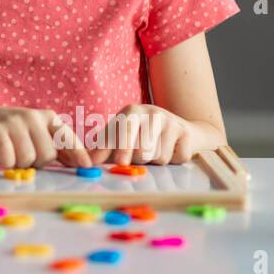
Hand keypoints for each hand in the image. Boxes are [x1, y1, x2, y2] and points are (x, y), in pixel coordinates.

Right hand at [0, 105, 91, 168]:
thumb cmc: (16, 132)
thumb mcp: (39, 134)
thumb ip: (59, 148)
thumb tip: (84, 164)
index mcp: (49, 118)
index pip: (67, 138)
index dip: (78, 153)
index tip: (86, 167)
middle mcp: (33, 117)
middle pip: (47, 155)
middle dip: (38, 163)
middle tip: (27, 156)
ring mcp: (14, 121)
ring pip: (28, 158)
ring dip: (21, 164)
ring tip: (14, 154)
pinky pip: (9, 157)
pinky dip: (7, 163)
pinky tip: (4, 157)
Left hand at [85, 104, 211, 165]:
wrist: (177, 127)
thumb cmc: (140, 134)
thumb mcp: (120, 135)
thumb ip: (103, 148)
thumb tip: (87, 162)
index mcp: (131, 111)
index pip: (124, 130)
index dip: (122, 147)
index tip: (120, 162)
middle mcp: (152, 113)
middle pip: (142, 150)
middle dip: (139, 160)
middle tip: (140, 155)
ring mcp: (171, 122)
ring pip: (159, 157)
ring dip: (155, 161)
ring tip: (155, 149)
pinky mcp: (186, 134)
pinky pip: (176, 158)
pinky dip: (172, 160)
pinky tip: (171, 149)